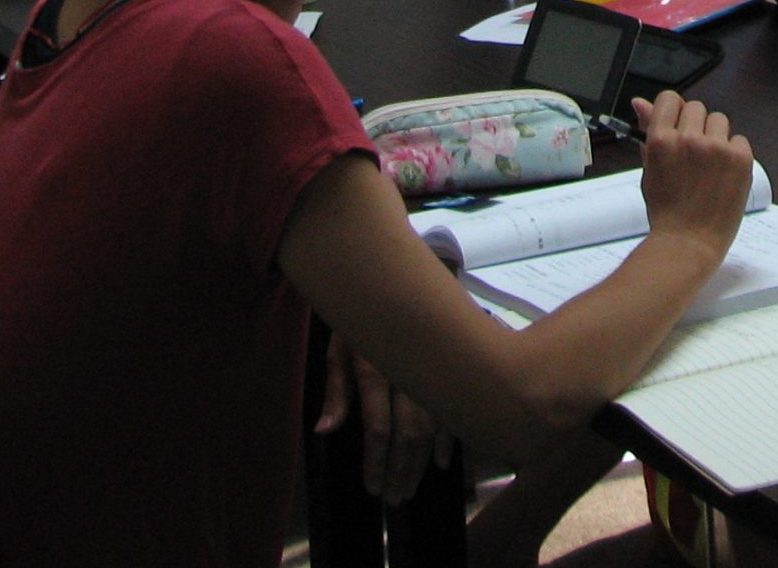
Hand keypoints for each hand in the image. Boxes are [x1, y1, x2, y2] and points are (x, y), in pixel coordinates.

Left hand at [317, 331, 450, 502]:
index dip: (376, 461)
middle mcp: (407, 373)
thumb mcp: (339, 348)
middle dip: (401, 470)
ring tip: (411, 488)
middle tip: (395, 499)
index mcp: (376, 369)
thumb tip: (325, 431)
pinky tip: (443, 461)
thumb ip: (335, 390)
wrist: (395, 278)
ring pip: (433, 424)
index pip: (378, 427)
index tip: (373, 488)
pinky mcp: (447, 364)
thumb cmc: (360, 317)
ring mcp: (430, 369)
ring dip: (422, 461)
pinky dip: (450, 436)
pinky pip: (452, 405)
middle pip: (409, 432)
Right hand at [633, 92, 753, 258]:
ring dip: (715, 135)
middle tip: (692, 153)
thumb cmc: (667, 212)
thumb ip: (648, 132)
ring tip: (709, 165)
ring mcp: (717, 148)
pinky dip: (734, 152)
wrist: (688, 244)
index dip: (673, 111)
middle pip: (696, 107)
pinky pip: (739, 139)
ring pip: (719, 120)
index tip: (676, 123)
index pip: (670, 99)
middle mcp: (689, 139)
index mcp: (661, 140)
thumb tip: (640, 103)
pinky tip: (724, 173)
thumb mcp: (650, 169)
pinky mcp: (740, 158)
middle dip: (694, 125)